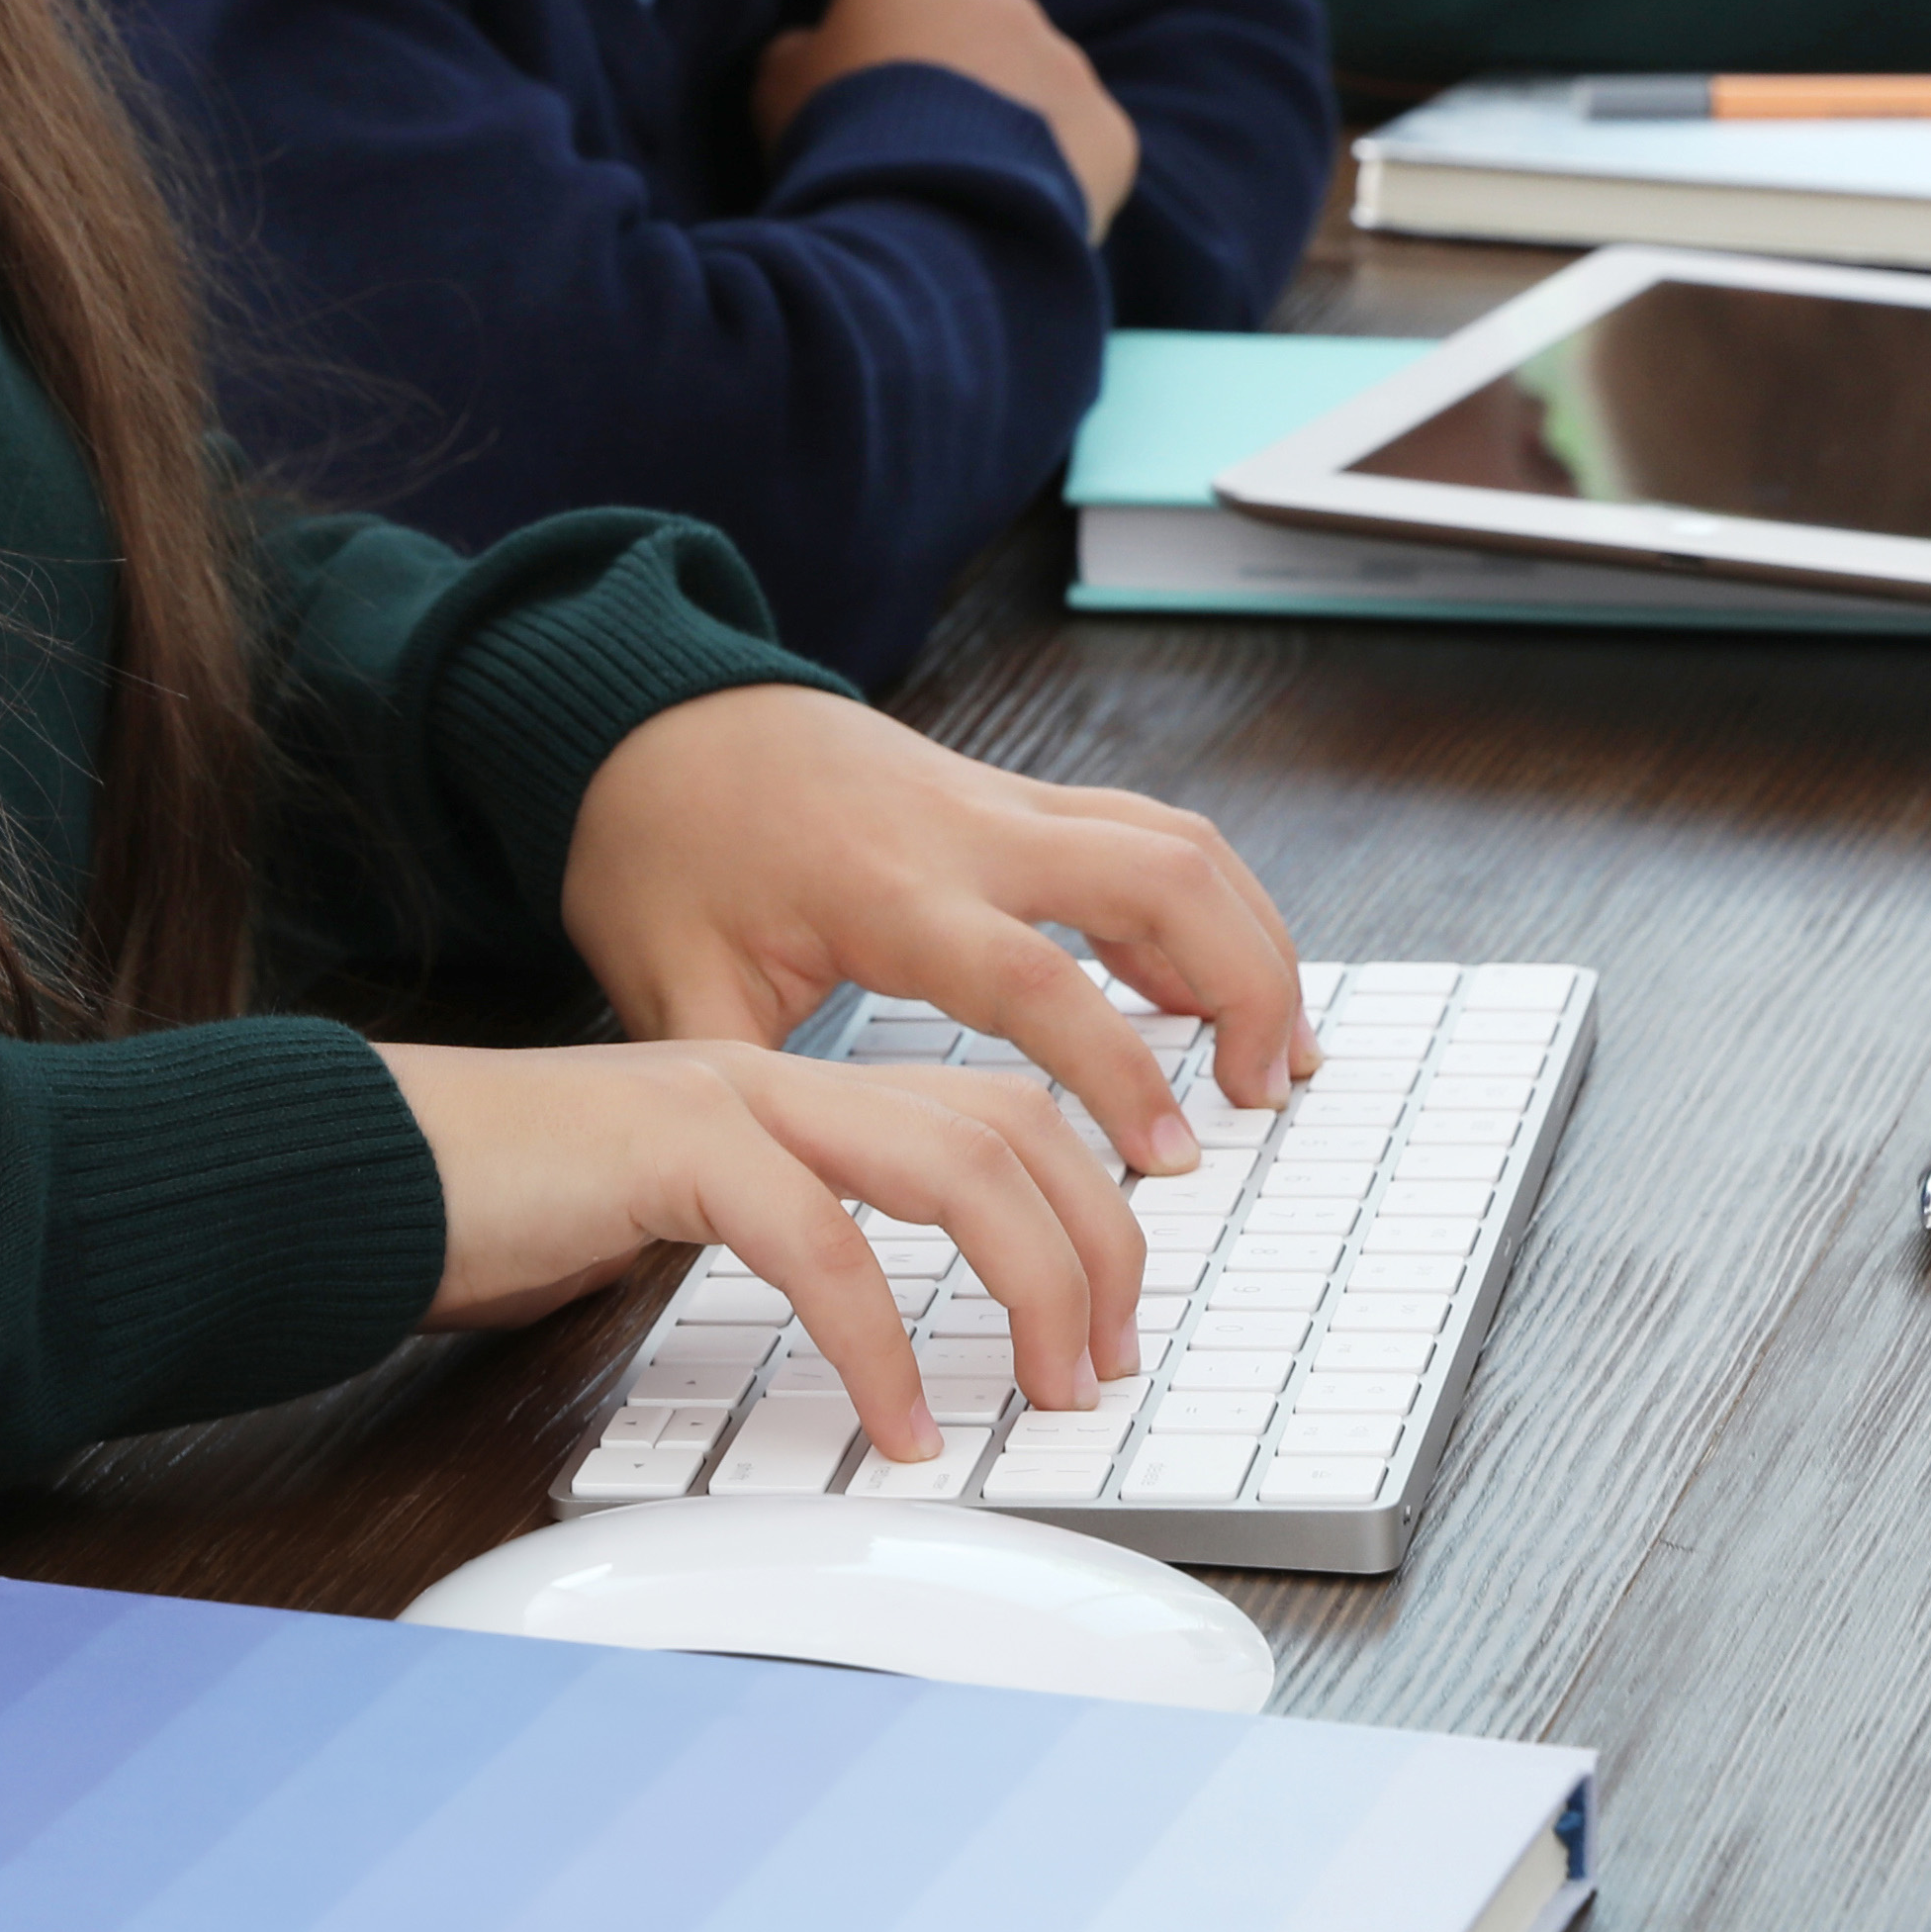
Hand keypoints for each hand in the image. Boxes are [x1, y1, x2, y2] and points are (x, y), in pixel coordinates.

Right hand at [379, 1036, 1138, 1458]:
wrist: (361, 1168)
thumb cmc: (497, 1205)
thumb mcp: (670, 1223)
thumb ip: (770, 1241)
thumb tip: (866, 1322)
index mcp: (788, 1085)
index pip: (984, 1107)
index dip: (1076, 1195)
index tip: (1112, 1298)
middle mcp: (779, 1076)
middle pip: (1003, 1121)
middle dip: (1091, 1239)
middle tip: (1108, 1355)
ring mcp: (732, 1101)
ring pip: (950, 1163)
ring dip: (1030, 1281)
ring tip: (1049, 1386)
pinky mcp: (675, 1149)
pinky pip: (821, 1245)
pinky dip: (880, 1345)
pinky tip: (900, 1422)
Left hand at [557, 683, 1315, 1168]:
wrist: (653, 718)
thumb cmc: (658, 849)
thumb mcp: (670, 987)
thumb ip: (745, 1094)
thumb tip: (783, 1214)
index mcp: (889, 890)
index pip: (1041, 979)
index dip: (1122, 1070)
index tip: (1172, 1153)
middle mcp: (968, 831)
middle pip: (1163, 877)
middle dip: (1246, 982)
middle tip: (1265, 1095)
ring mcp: (1001, 803)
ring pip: (1177, 843)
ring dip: (1249, 936)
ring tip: (1277, 1050)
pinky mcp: (1012, 798)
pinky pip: (1145, 835)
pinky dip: (1204, 906)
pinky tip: (1208, 988)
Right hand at [759, 0, 1142, 223]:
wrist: (918, 214)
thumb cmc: (832, 142)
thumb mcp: (776, 88)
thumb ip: (798, 56)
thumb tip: (810, 51)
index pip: (895, 10)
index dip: (874, 73)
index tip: (858, 127)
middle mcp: (1002, 3)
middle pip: (975, 47)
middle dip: (954, 94)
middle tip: (918, 167)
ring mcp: (1065, 66)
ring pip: (1035, 99)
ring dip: (1010, 138)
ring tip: (966, 206)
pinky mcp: (1112, 132)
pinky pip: (1083, 155)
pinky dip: (1057, 184)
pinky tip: (1014, 225)